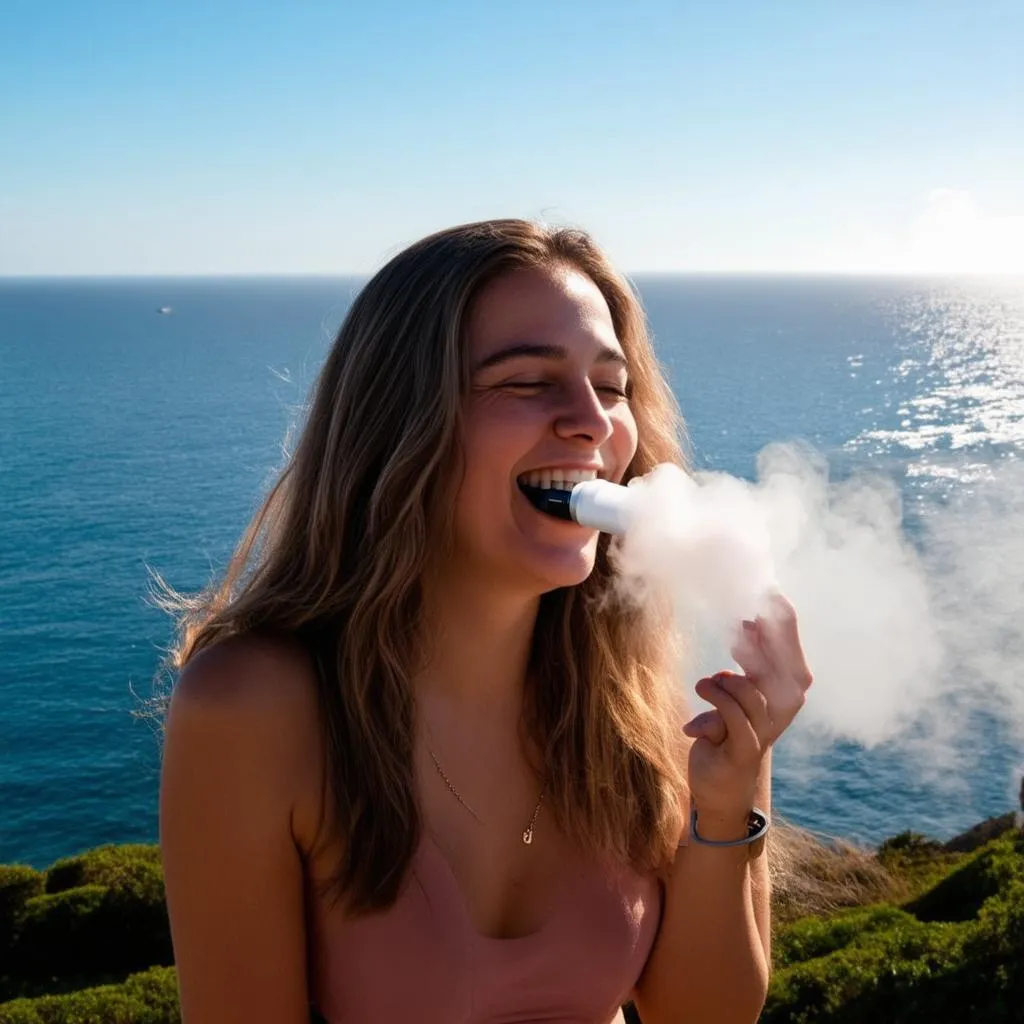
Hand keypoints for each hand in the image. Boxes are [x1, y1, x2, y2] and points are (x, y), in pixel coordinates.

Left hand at [682, 591, 812, 819]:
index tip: (762, 586)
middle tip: (739, 620)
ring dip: (724, 681)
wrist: (723, 782)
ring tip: (710, 683)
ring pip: (749, 687)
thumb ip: (747, 654)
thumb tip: (746, 620)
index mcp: (790, 681)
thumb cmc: (730, 725)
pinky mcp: (748, 745)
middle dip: (759, 635)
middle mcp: (788, 702)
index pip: (788, 636)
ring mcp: (771, 725)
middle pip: (780, 656)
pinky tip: (703, 689)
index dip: (777, 611)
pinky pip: (731, 713)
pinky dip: (714, 697)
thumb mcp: (740, 684)